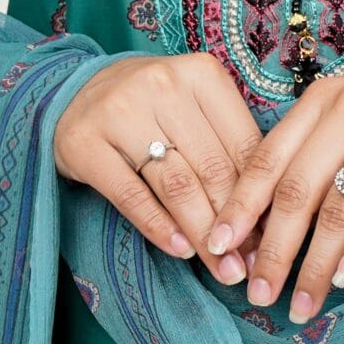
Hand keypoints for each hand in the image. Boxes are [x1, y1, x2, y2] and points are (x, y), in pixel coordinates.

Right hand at [51, 49, 266, 277]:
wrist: (72, 93)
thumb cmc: (150, 109)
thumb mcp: (193, 111)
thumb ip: (227, 150)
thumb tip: (268, 218)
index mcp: (201, 74)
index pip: (244, 146)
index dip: (261, 199)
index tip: (271, 239)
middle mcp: (163, 85)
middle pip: (213, 169)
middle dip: (235, 226)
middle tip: (248, 266)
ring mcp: (120, 111)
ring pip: (177, 186)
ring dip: (203, 235)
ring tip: (222, 269)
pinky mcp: (84, 142)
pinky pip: (131, 196)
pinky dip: (159, 227)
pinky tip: (179, 250)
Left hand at [203, 60, 343, 321]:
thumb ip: (308, 150)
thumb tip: (259, 218)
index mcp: (321, 101)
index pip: (268, 158)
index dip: (241, 207)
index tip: (218, 247)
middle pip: (298, 191)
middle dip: (274, 250)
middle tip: (258, 294)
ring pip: (340, 209)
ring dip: (316, 264)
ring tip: (301, 304)